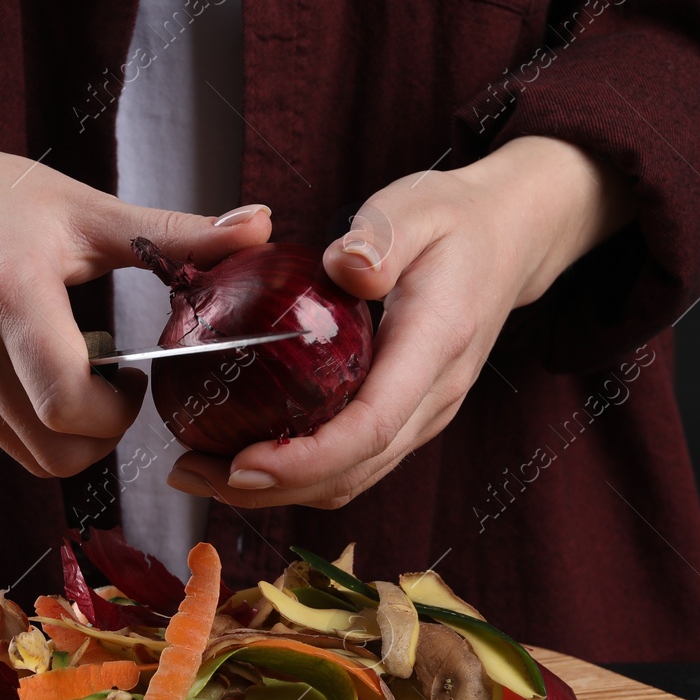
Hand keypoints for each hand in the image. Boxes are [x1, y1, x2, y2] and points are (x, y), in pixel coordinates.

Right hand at [0, 48, 273, 477]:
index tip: (135, 381)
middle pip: (51, 448)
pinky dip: (24, 420)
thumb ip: (177, 233)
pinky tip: (29, 365)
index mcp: (11, 292)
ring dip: (62, 430)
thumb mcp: (89, 209)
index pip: (70, 406)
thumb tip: (264, 227)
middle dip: (100, 435)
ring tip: (70, 365)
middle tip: (116, 391)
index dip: (118, 415)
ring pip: (21, 452)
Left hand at [166, 135, 635, 507]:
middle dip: (269, 488)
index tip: (241, 464)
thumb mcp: (415, 208)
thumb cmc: (453, 220)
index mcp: (433, 347)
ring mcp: (423, 416)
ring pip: (350, 479)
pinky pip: (352, 464)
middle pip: (351, 471)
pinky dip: (296, 473)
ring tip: (200, 472)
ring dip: (275, 491)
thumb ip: (380, 238)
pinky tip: (241, 456)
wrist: (508, 240)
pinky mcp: (407, 419)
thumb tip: (345, 269)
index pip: (370, 427)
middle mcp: (433, 398)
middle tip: (190, 473)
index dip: (305, 459)